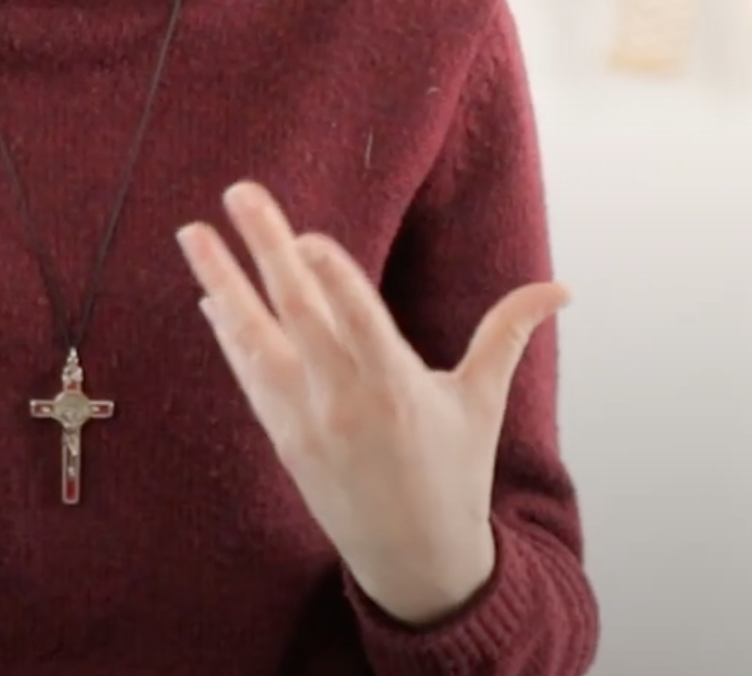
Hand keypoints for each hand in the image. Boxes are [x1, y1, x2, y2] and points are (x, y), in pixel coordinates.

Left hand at [178, 182, 566, 627]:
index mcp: (397, 387)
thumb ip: (508, 333)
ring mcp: (306, 420)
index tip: (310, 234)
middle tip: (239, 191)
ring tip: (191, 233)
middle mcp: (345, 400)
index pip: (359, 317)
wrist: (416, 560)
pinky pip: (247, 375)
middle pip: (297, 311)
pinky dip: (227, 334)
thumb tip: (561, 289)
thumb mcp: (482, 401)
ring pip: (255, 339)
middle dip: (266, 248)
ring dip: (221, 283)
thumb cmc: (454, 473)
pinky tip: (208, 295)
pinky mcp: (282, 438)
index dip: (333, 275)